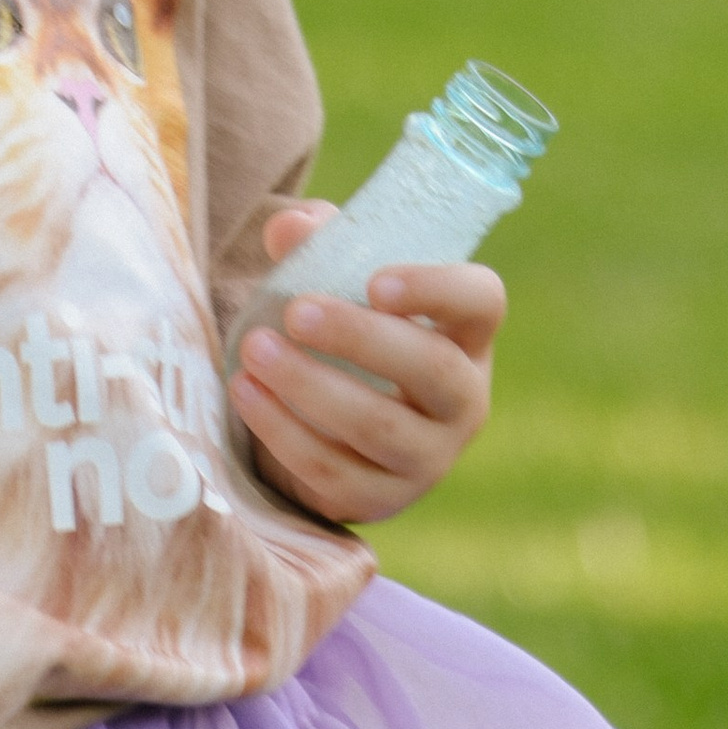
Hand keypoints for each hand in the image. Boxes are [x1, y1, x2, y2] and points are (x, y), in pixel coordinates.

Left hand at [229, 201, 502, 524]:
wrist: (323, 422)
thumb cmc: (340, 331)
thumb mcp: (332, 278)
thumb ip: (315, 242)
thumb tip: (290, 229)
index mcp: (465, 335)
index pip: (481, 302)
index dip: (438, 289)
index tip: (375, 282)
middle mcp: (463, 399)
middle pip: (432, 369)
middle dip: (359, 338)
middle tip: (294, 312)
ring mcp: (429, 457)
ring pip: (379, 427)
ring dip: (310, 386)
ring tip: (253, 350)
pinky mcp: (383, 498)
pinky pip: (336, 472)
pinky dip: (284, 432)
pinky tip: (246, 393)